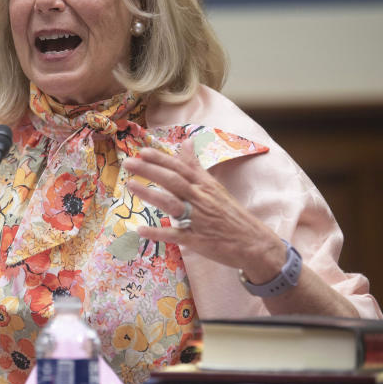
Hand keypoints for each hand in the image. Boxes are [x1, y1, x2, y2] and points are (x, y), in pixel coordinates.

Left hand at [123, 140, 283, 280]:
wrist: (254, 242)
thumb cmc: (231, 214)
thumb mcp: (215, 186)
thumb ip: (196, 166)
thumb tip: (186, 141)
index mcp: (205, 185)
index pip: (180, 168)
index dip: (161, 159)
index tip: (142, 151)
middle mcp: (200, 199)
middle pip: (173, 181)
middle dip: (150, 170)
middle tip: (128, 163)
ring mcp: (198, 219)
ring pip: (172, 203)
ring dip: (150, 194)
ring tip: (130, 185)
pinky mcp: (196, 240)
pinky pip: (175, 234)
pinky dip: (157, 232)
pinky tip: (140, 230)